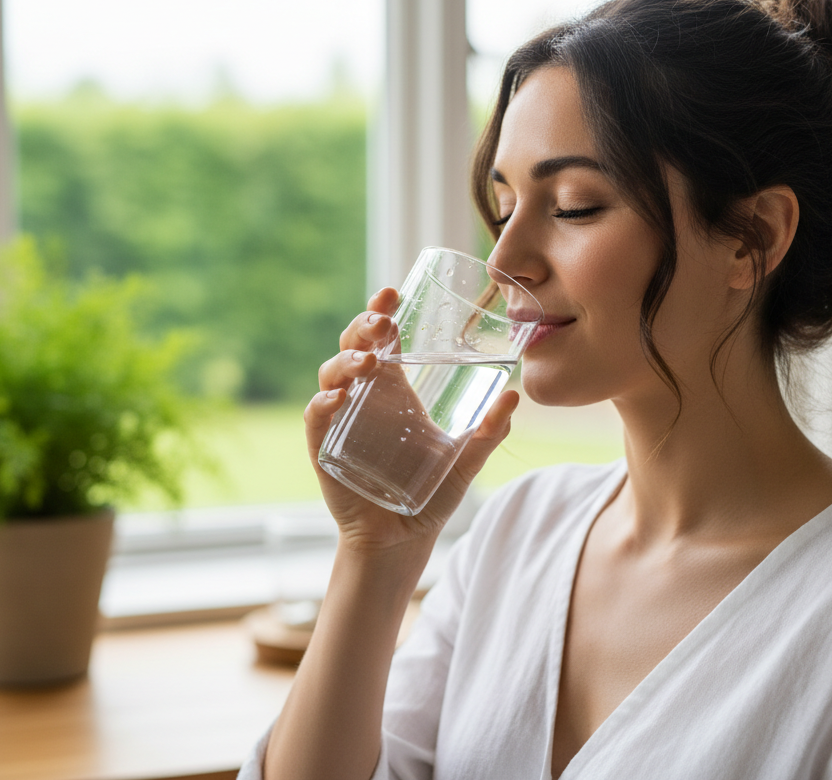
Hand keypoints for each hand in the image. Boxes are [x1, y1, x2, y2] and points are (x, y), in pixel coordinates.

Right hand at [303, 288, 518, 554]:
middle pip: (353, 345)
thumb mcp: (466, 459)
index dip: (381, 311)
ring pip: (331, 373)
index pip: (381, 337)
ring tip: (368, 362)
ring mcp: (340, 418)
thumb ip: (489, 431)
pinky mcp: (324, 446)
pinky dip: (323, 402)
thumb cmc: (431, 492)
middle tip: (383, 324)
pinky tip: (338, 398)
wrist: (401, 538)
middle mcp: (364, 395)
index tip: (393, 293)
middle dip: (363, 327)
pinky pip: (317, 416)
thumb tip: (515, 396)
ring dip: (346, 361)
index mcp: (393, 386)